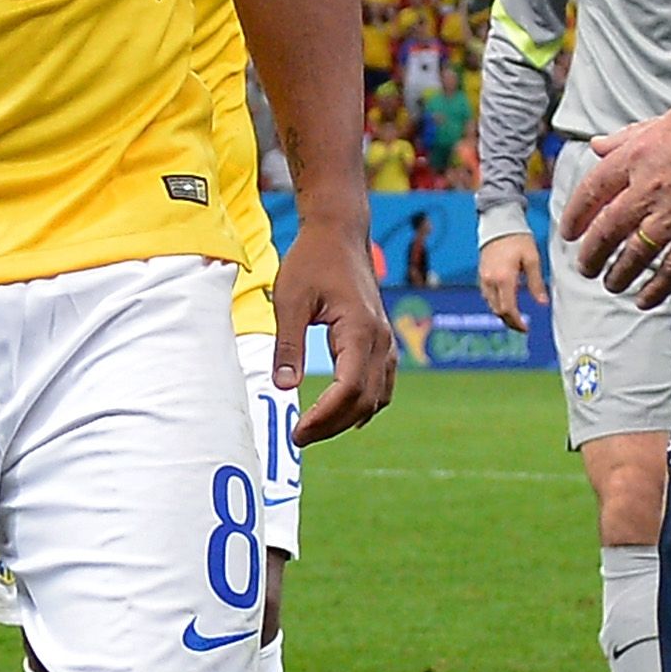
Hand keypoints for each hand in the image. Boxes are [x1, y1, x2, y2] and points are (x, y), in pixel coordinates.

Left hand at [277, 207, 393, 443]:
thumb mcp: (290, 301)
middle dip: (333, 425)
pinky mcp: (382, 339)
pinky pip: (383, 383)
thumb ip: (289, 345)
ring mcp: (386, 340)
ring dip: (348, 418)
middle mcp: (380, 340)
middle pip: (365, 400)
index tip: (297, 432)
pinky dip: (366, 404)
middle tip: (299, 438)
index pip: (348, 389)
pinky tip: (347, 417)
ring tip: (315, 430)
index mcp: (360, 330)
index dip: (324, 417)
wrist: (339, 233)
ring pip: (378, 396)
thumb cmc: (312, 261)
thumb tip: (284, 388)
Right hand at [477, 230, 547, 332]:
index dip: (517, 322)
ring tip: (515, 315)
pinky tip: (506, 300)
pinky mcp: (481, 274)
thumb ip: (536, 283)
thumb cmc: (518, 239)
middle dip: (510, 321)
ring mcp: (484, 278)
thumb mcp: (532, 260)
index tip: (525, 328)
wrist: (499, 222)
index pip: (508, 309)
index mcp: (504, 279)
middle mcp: (491, 281)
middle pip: (498, 311)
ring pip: (491, 304)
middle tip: (522, 326)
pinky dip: (496, 302)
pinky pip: (487, 295)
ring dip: (502, 312)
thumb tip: (542, 303)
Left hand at [565, 81, 670, 306]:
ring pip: (635, 254)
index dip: (576, 216)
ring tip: (611, 285)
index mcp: (637, 155)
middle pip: (607, 230)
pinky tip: (645, 299)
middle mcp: (649, 187)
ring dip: (618, 274)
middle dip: (591, 254)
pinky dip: (656, 287)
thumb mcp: (668, 119)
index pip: (592, 191)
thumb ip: (629, 137)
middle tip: (584, 268)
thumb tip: (598, 146)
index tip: (569, 232)